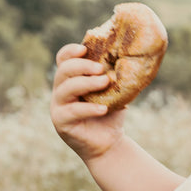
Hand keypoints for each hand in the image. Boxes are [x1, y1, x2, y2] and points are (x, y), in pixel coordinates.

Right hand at [50, 43, 125, 161]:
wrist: (109, 142)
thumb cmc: (110, 113)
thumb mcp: (113, 91)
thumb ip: (114, 75)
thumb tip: (131, 57)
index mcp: (71, 79)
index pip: (63, 59)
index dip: (70, 51)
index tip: (85, 48)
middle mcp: (61, 90)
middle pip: (63, 70)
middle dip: (82, 66)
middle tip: (101, 68)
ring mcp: (58, 106)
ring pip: (66, 89)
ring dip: (86, 83)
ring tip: (105, 82)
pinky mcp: (61, 121)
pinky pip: (73, 111)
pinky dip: (89, 108)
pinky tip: (104, 108)